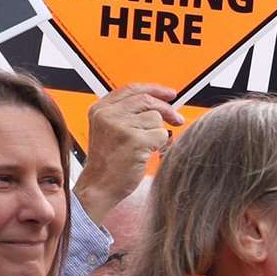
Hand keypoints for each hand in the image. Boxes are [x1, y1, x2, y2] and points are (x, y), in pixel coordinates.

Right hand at [73, 83, 182, 222]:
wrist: (99, 186)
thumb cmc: (108, 163)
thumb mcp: (109, 131)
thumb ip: (126, 115)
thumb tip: (160, 105)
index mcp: (100, 109)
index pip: (132, 89)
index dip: (154, 89)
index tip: (170, 94)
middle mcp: (108, 114)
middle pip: (147, 100)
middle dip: (167, 109)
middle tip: (177, 120)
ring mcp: (120, 126)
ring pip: (155, 118)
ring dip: (158, 134)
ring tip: (145, 148)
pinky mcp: (134, 140)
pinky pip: (161, 135)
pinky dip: (160, 145)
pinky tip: (146, 154)